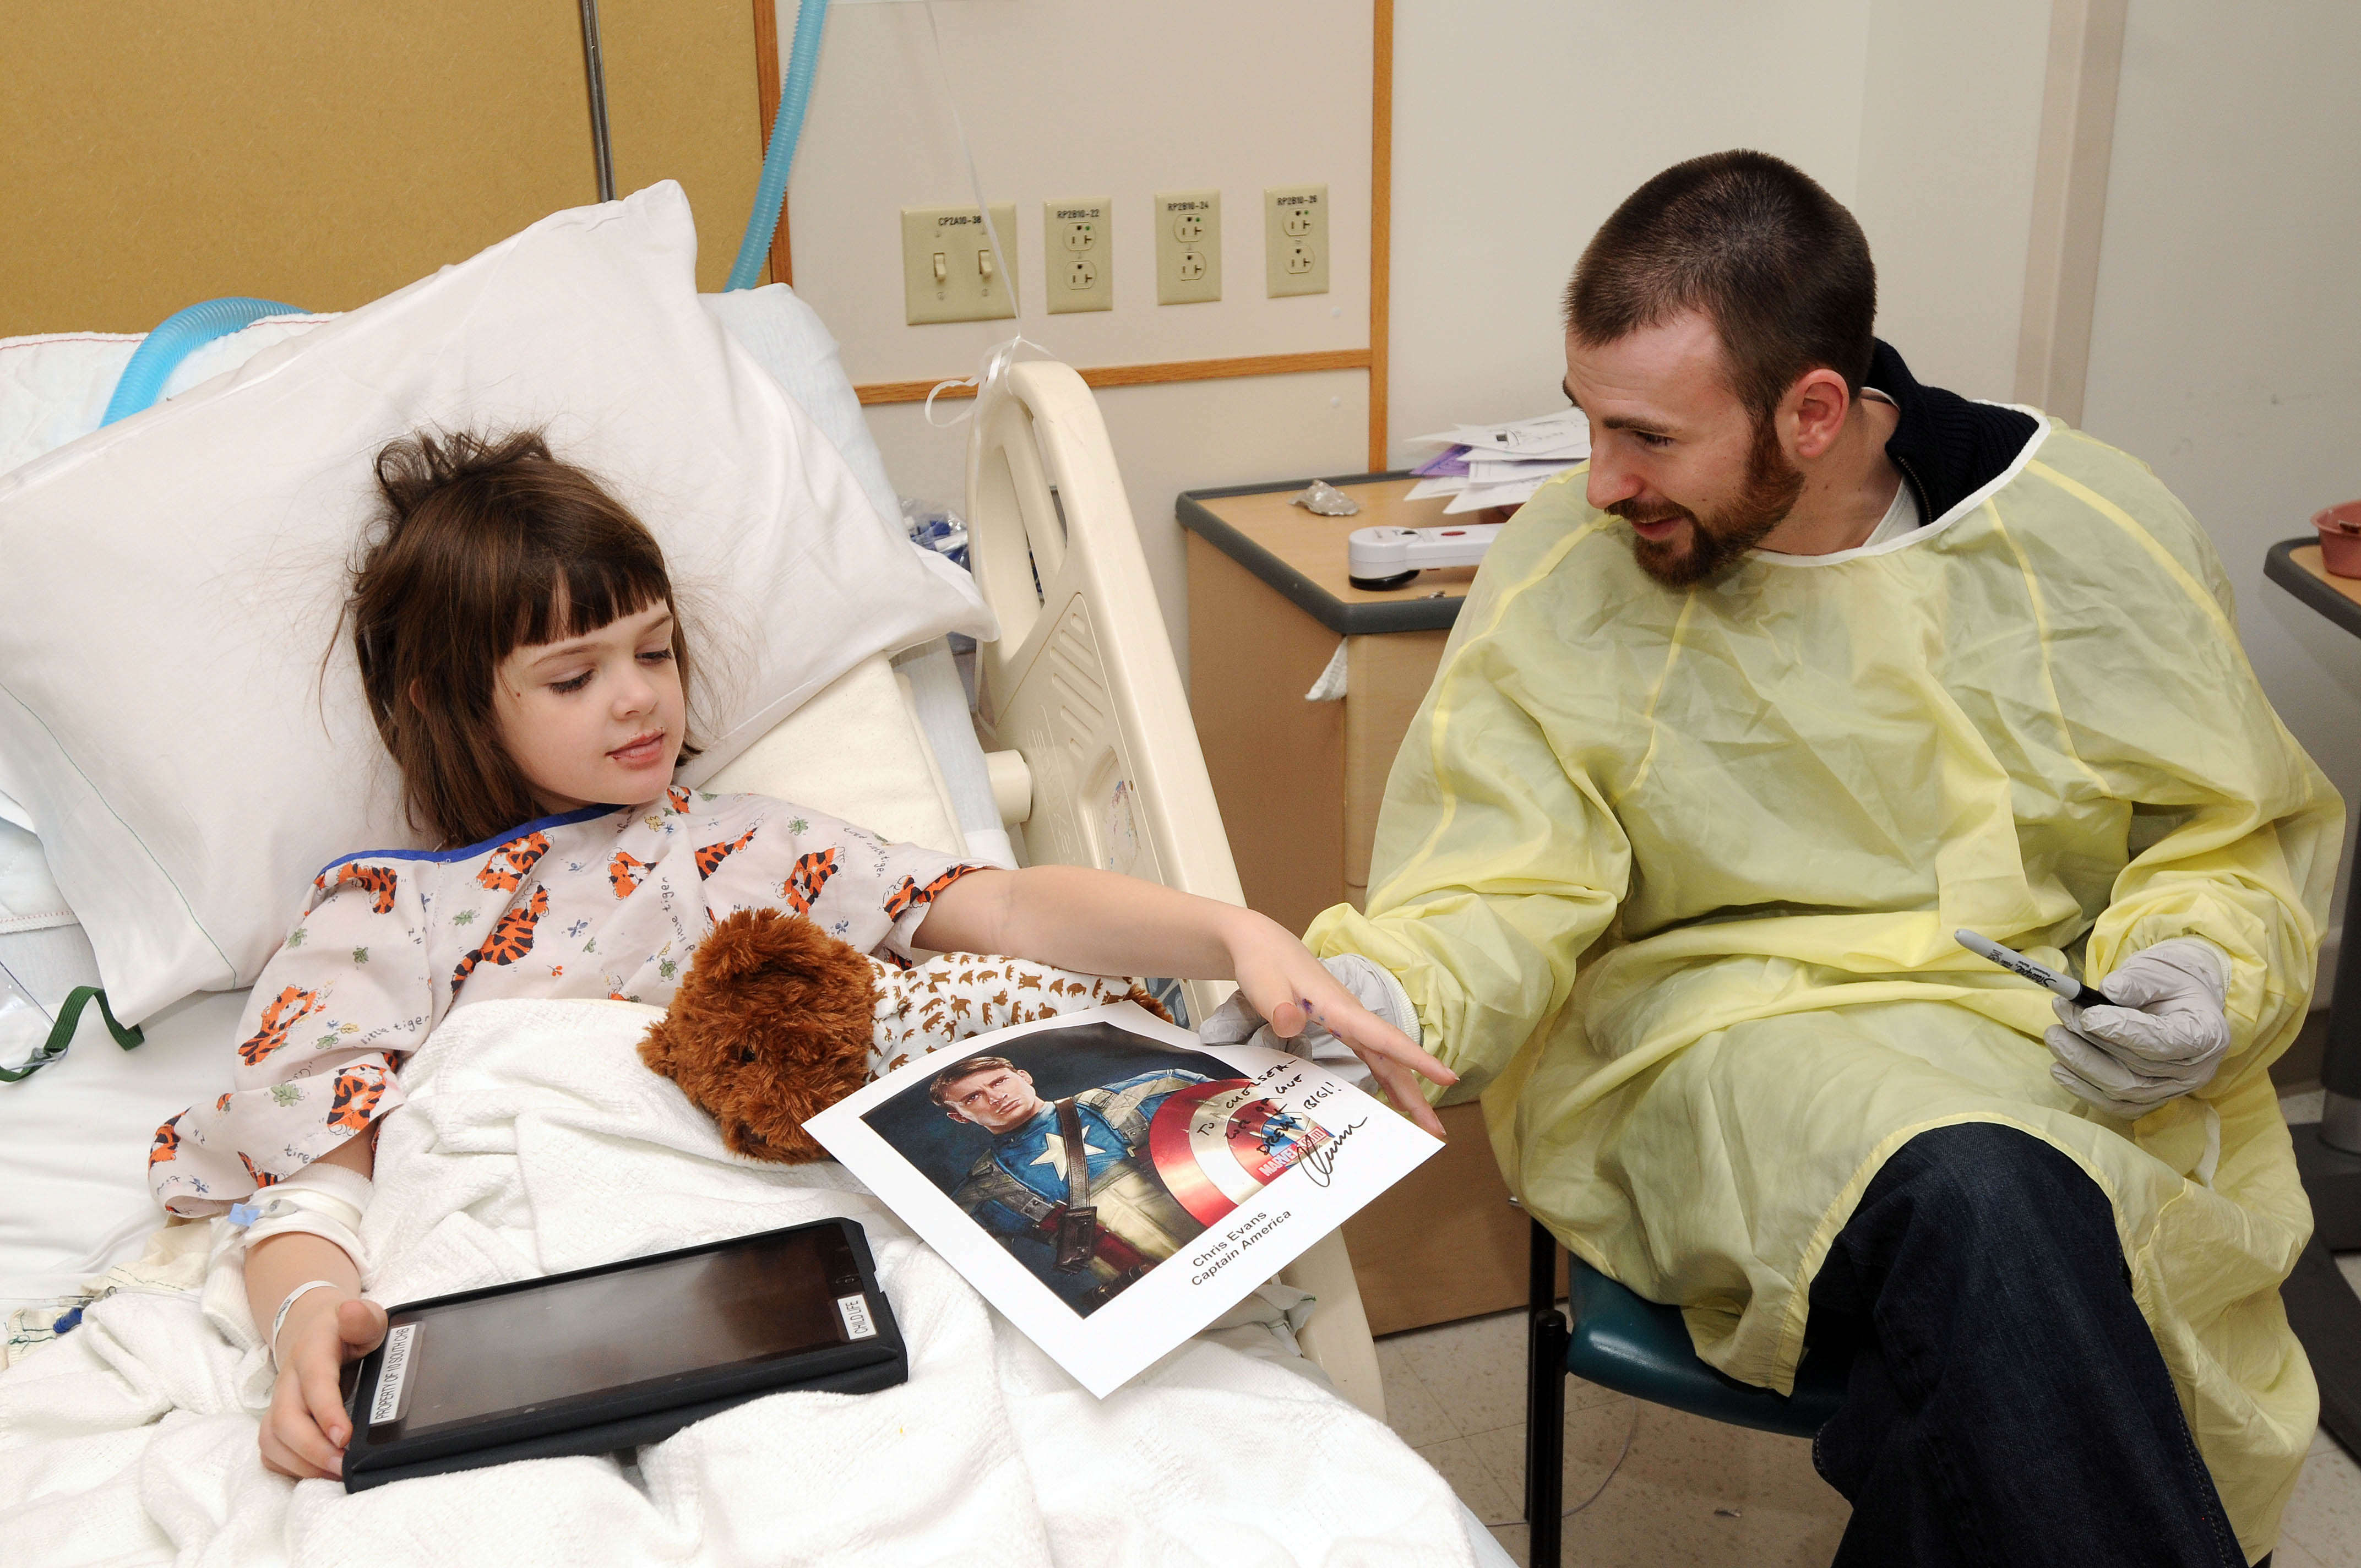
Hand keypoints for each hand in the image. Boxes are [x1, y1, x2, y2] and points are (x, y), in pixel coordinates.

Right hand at [260, 1291, 387, 1479]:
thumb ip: (364, 1318)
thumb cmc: (349, 1330)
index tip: (344, 1438)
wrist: (316, 1330)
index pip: (315, 1383)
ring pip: (273, 1439)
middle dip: (313, 1449)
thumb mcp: (366, 1317)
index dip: (326, 1412)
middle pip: (286, 1420)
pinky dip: (290, 1468)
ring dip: (302, 1464)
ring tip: (336, 1475)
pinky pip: (271, 1451)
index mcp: (312, 1351)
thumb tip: (352, 1313)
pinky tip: (317, 1473)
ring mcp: (278, 1401)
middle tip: (345, 1467)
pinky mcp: (275, 1421)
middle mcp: (289, 1379)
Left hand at [1211, 923, 1455, 1136]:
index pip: (1386, 1038)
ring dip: (1405, 1087)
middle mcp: (1351, 1014)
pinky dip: (1385, 1075)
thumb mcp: (1264, 984)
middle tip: (1435, 1128)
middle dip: (1416, 1090)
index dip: (1416, 1059)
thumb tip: (1290, 1021)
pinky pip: (1371, 1053)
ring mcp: (1348, 1019)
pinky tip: (1393, 1096)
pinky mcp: (1340, 1023)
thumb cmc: (1264, 963)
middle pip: (1392, 1056)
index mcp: (1339, 1007)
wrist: (1261, 944)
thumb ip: (1278, 1006)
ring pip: (1385, 1057)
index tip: (1446, 1078)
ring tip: (1423, 1121)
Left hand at [2043, 937, 2231, 1119]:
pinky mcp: (2150, 1100)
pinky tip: (2059, 1068)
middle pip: (2138, 1068)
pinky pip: (2115, 1104)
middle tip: (2062, 1012)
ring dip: (2081, 1064)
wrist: (2179, 1002)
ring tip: (2054, 1034)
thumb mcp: (2160, 971)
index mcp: (2206, 1035)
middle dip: (2092, 1041)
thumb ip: (2137, 981)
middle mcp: (2195, 1071)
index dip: (2123, 1032)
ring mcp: (2172, 1090)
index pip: (2164, 1042)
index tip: (2088, 1016)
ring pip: (2122, 1089)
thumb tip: (2109, 990)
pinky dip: (2084, 1088)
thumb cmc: (2169, 984)